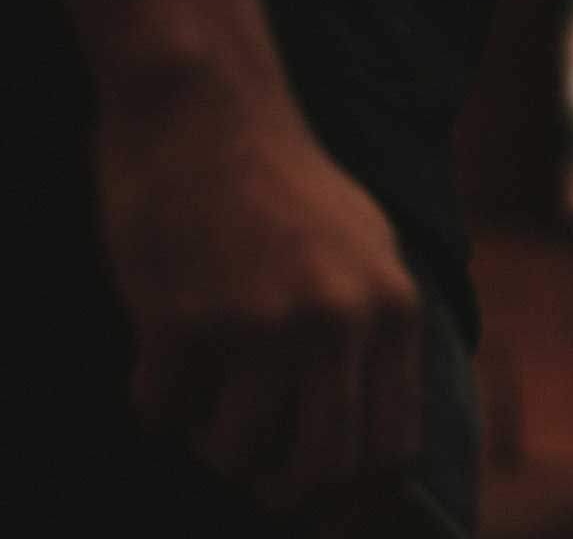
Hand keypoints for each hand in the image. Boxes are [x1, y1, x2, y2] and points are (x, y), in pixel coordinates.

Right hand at [96, 85, 422, 516]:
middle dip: (280, 486)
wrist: (209, 109)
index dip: (349, 482)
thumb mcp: (371, 249)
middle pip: (321, 468)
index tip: (313, 481)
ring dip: (209, 440)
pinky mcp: (184, 319)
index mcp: (394, 309)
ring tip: (205, 392)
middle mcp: (341, 322)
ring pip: (233, 453)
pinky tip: (162, 347)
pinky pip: (161, 412)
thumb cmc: (284, 182)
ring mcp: (263, 323)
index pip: (390, 446)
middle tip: (251, 468)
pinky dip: (156, 397)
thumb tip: (376, 436)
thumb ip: (380, 334)